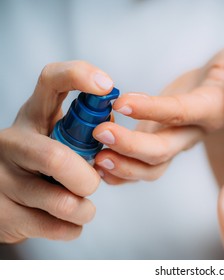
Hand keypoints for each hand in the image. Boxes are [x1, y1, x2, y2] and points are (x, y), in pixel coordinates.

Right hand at [0, 61, 111, 242]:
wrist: (2, 200)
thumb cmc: (43, 163)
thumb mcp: (58, 137)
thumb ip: (84, 130)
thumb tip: (114, 130)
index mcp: (34, 117)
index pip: (50, 81)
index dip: (79, 76)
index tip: (106, 86)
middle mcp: (13, 141)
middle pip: (55, 158)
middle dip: (86, 178)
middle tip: (92, 183)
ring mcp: (3, 178)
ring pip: (61, 202)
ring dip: (84, 208)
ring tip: (83, 206)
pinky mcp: (3, 214)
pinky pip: (56, 228)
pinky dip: (73, 227)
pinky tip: (68, 221)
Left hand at [93, 43, 223, 183]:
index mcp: (211, 110)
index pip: (180, 113)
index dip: (153, 110)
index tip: (121, 102)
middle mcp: (193, 132)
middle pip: (163, 150)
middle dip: (130, 146)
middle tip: (98, 132)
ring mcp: (177, 140)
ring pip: (151, 166)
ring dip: (123, 166)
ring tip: (93, 157)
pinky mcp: (162, 139)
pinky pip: (142, 163)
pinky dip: (120, 168)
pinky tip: (97, 162)